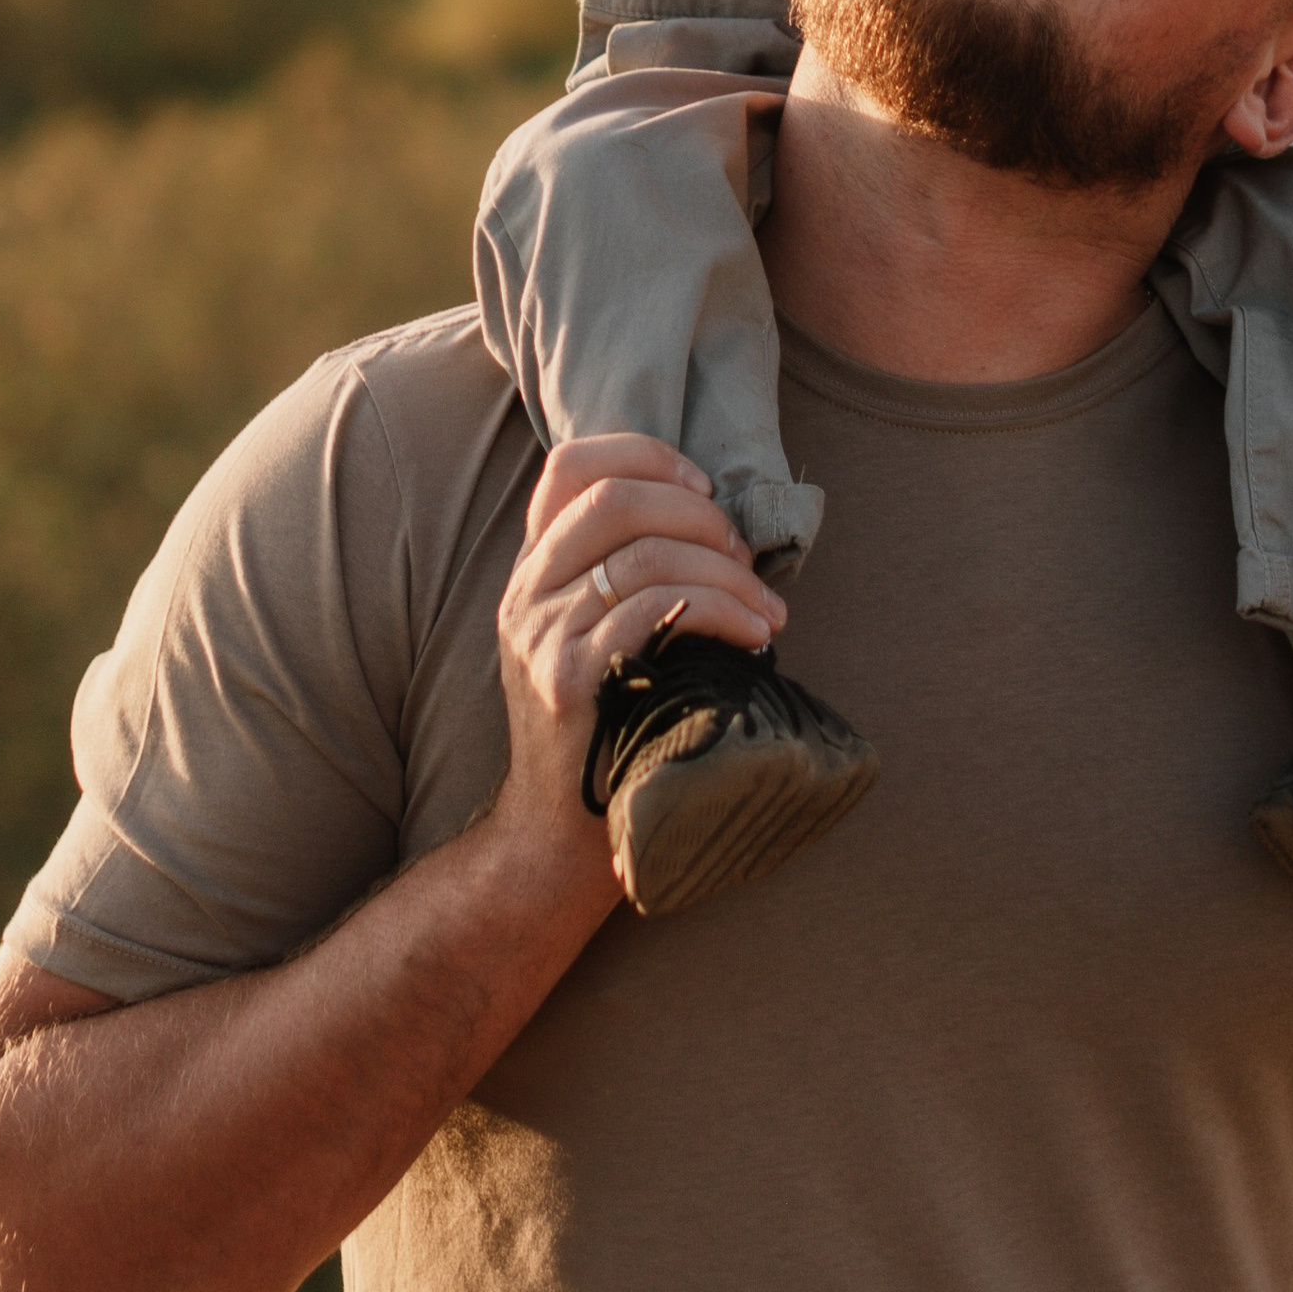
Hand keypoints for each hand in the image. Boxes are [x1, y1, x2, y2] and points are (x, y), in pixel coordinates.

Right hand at [489, 436, 784, 883]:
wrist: (553, 836)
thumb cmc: (603, 728)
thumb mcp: (592, 638)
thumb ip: (625, 577)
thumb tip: (724, 528)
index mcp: (533, 570)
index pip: (569, 466)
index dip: (644, 455)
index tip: (703, 488)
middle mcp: (526, 593)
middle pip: (612, 499)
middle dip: (698, 515)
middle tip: (746, 555)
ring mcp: (542, 636)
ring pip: (645, 556)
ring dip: (726, 573)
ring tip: (767, 608)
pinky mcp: (569, 681)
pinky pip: (654, 613)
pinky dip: (719, 611)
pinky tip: (753, 636)